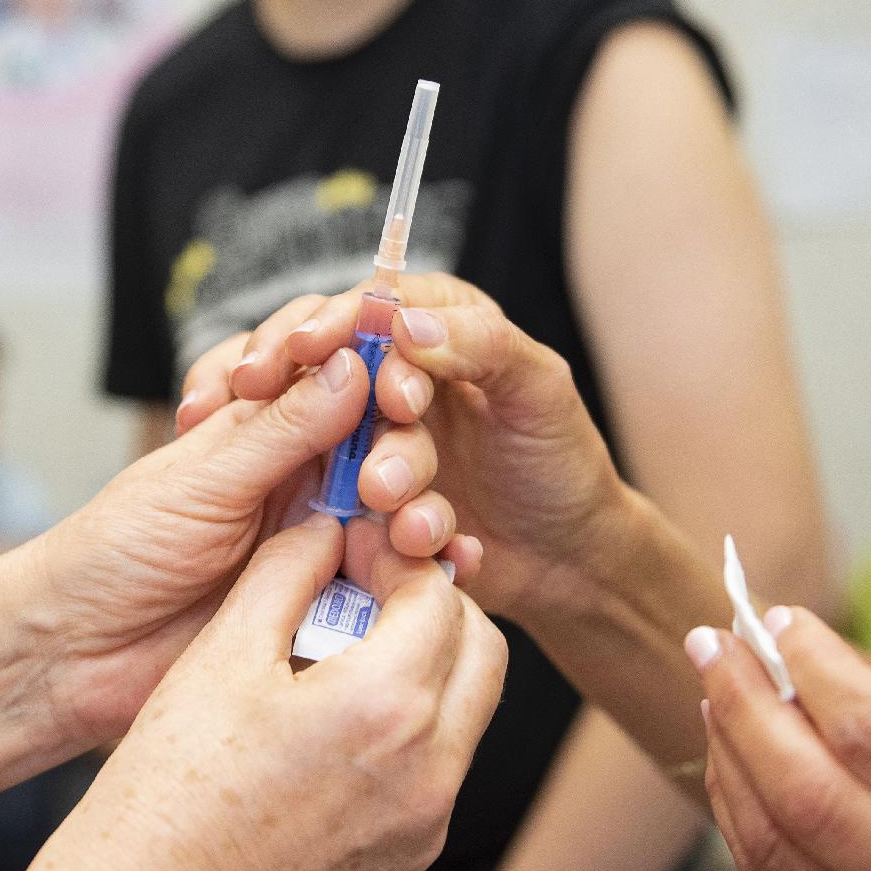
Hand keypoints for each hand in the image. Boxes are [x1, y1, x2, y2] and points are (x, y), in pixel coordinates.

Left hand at [26, 346, 468, 744]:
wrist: (76, 656)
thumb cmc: (116, 551)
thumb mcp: (202, 478)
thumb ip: (280, 427)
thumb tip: (352, 362)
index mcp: (266, 434)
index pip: (345, 388)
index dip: (382, 378)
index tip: (408, 381)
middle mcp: (301, 484)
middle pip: (386, 453)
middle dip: (406, 457)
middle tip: (395, 480)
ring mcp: (319, 548)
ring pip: (397, 519)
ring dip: (422, 516)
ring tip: (421, 531)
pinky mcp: (329, 611)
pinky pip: (392, 589)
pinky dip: (428, 579)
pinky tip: (458, 572)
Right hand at [31, 516, 507, 870]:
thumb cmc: (170, 791)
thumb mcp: (221, 655)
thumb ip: (286, 572)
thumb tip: (325, 529)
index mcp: (386, 705)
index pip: (438, 596)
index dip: (395, 559)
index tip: (351, 554)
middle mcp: (428, 770)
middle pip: (481, 651)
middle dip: (433, 609)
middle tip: (363, 597)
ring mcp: (425, 825)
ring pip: (468, 714)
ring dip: (426, 670)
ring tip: (339, 661)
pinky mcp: (409, 862)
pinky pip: (439, 773)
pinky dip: (409, 733)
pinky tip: (332, 729)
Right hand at [180, 275, 620, 627]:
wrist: (567, 560)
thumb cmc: (562, 461)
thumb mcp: (539, 388)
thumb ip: (481, 343)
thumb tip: (404, 324)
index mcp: (433, 331)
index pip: (363, 310)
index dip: (327, 324)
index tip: (304, 347)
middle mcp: (391, 383)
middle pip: (329, 378)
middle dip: (338, 417)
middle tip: (375, 464)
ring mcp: (371, 445)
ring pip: (339, 451)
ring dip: (380, 483)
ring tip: (418, 520)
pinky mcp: (362, 505)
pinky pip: (349, 513)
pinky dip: (388, 533)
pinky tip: (427, 546)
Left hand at [688, 607, 870, 870]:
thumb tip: (815, 665)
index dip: (816, 670)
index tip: (778, 623)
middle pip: (816, 798)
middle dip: (746, 708)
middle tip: (711, 645)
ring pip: (783, 853)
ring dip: (731, 762)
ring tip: (715, 697)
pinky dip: (745, 823)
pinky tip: (735, 769)